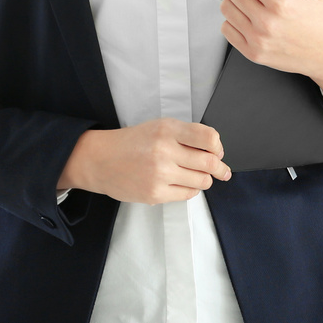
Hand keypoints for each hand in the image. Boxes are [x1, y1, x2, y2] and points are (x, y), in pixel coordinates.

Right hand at [56, 118, 231, 204]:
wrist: (100, 160)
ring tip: (196, 175)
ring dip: (204, 179)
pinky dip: (190, 189)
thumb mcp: (157, 127)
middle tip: (222, 171)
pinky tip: (181, 182)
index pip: (208, 137)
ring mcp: (160, 174)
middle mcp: (164, 150)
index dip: (218, 146)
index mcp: (166, 129)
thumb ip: (185, 135)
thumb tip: (215, 151)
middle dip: (220, 168)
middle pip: (209, 162)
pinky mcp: (156, 193)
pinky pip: (188, 194)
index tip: (218, 151)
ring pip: (202, 181)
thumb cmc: (131, 143)